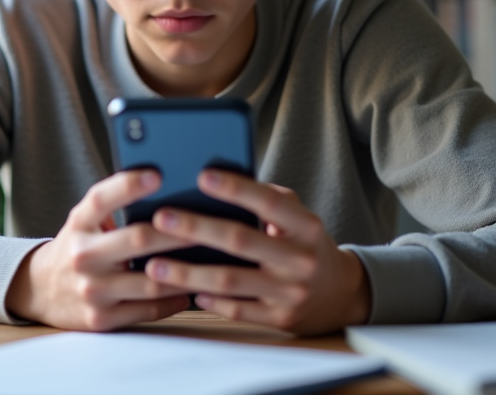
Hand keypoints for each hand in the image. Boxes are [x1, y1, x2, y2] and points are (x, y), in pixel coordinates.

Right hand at [5, 169, 195, 330]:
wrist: (39, 290)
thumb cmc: (78, 246)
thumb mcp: (85, 221)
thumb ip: (114, 206)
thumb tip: (166, 188)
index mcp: (79, 223)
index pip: (101, 199)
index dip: (129, 185)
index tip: (158, 173)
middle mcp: (82, 255)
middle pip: (137, 239)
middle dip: (176, 231)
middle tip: (208, 222)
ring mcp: (92, 289)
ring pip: (151, 280)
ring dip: (186, 270)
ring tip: (212, 258)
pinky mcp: (101, 318)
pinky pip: (149, 309)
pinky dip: (175, 299)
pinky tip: (192, 287)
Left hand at [144, 170, 370, 335]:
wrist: (340, 295)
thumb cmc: (305, 245)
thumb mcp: (300, 218)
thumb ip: (270, 199)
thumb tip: (224, 178)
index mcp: (306, 227)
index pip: (269, 203)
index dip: (236, 189)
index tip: (202, 176)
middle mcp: (300, 260)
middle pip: (241, 241)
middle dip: (196, 228)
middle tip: (160, 218)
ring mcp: (290, 293)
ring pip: (231, 280)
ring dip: (189, 272)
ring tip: (154, 264)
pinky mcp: (279, 319)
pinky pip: (237, 310)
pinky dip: (210, 300)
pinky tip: (185, 290)